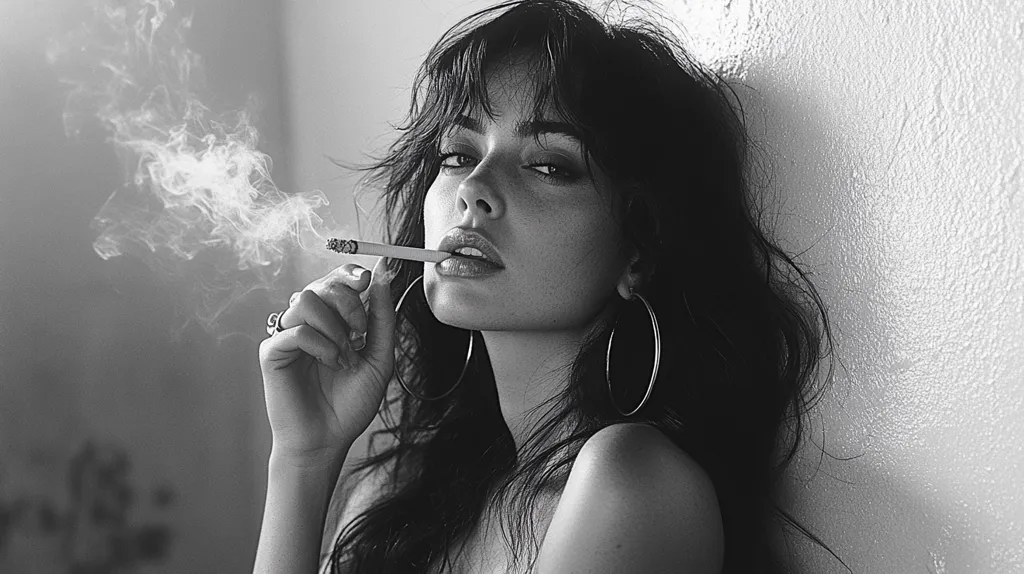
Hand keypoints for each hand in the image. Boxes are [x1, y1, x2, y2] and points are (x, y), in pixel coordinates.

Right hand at [258, 257, 394, 464]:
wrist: (328, 439)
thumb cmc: (350, 403)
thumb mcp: (379, 359)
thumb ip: (382, 319)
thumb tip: (383, 278)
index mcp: (331, 321)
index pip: (334, 280)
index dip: (348, 273)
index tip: (366, 278)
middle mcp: (308, 324)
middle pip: (320, 284)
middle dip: (347, 302)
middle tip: (359, 333)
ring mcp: (288, 336)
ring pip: (304, 300)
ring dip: (332, 326)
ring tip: (343, 356)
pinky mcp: (272, 352)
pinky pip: (295, 330)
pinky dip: (320, 345)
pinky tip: (330, 364)